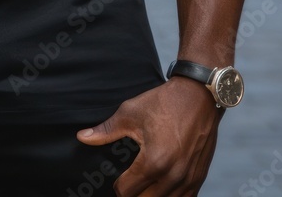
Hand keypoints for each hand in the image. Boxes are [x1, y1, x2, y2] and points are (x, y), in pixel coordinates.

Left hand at [76, 77, 224, 195]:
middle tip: (129, 181)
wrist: (198, 95)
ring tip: (144, 184)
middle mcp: (173, 175)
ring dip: (151, 196)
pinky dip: (171, 196)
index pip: (127, 191)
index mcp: (154, 161)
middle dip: (133, 193)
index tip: (116, 178)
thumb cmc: (164, 102)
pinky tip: (162, 187)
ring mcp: (188, 178)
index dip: (117, 186)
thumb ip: (106, 130)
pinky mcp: (199, 177)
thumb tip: (83, 138)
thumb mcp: (130, 113)